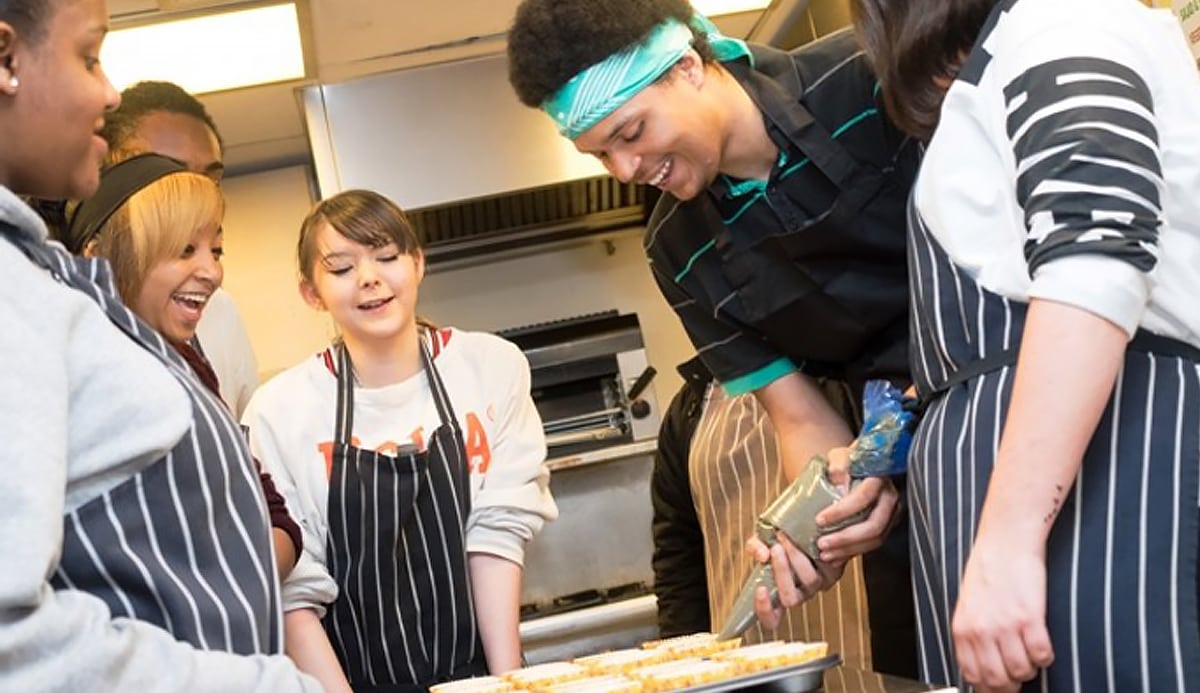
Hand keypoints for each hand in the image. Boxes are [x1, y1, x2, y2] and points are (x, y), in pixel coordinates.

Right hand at [746, 533, 844, 628]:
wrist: (808, 527)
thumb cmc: (781, 538)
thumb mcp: (762, 540)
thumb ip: (755, 547)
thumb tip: (763, 555)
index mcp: (779, 593)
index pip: (772, 618)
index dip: (764, 610)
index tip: (760, 589)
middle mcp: (799, 594)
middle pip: (790, 599)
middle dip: (781, 572)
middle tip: (775, 549)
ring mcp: (817, 586)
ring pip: (809, 581)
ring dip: (796, 557)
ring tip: (787, 537)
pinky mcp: (834, 574)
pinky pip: (825, 568)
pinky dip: (813, 552)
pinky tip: (805, 536)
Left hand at [813, 448, 900, 562]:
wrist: (861, 467)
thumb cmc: (849, 461)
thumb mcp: (840, 456)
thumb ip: (838, 465)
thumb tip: (838, 479)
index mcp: (879, 478)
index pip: (863, 497)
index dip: (841, 511)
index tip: (819, 520)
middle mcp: (890, 497)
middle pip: (873, 525)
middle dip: (846, 538)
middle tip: (822, 544)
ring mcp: (892, 514)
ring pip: (875, 539)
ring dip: (849, 550)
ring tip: (826, 554)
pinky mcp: (887, 526)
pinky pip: (873, 544)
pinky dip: (854, 552)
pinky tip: (836, 556)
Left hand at [952, 535, 1053, 691]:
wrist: (1005, 542)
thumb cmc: (988, 570)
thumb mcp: (968, 605)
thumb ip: (973, 634)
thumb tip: (982, 664)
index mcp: (963, 629)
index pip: (973, 675)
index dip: (989, 686)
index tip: (1000, 685)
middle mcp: (982, 631)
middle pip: (997, 680)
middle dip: (1011, 684)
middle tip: (1020, 675)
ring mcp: (1006, 625)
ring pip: (1021, 671)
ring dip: (1030, 669)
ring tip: (1030, 655)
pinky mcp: (1030, 618)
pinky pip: (1042, 655)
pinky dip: (1046, 657)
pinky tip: (1042, 644)